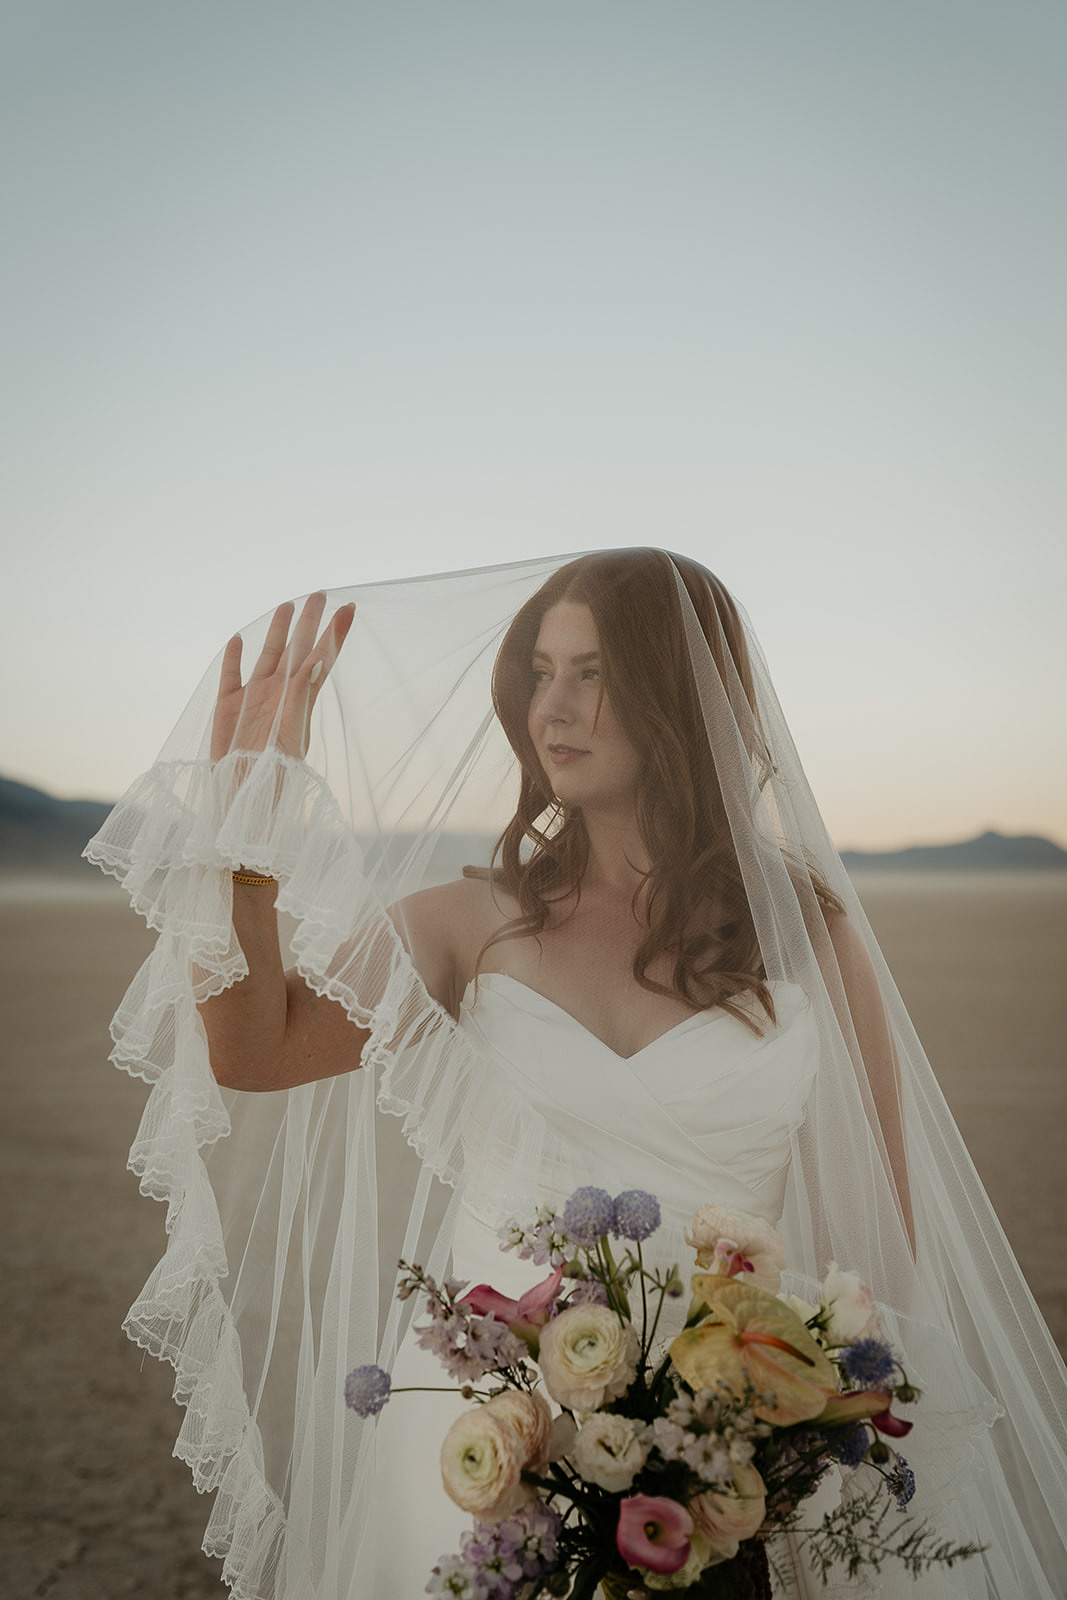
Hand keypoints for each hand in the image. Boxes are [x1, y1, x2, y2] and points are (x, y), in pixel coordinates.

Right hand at [210, 592, 355, 761]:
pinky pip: (231, 676)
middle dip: (308, 622)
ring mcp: (253, 699)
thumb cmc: (274, 775)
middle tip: (318, 594)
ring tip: (286, 606)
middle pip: (297, 650)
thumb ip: (300, 697)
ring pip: (267, 656)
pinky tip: (239, 638)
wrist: (243, 799)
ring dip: (277, 632)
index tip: (349, 608)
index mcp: (299, 700)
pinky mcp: (227, 708)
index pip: (322, 658)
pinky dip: (234, 657)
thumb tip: (316, 661)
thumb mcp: (291, 733)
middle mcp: (279, 694)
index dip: (335, 634)